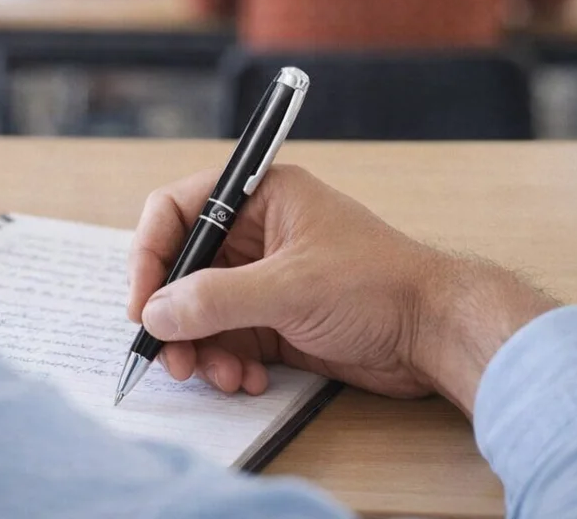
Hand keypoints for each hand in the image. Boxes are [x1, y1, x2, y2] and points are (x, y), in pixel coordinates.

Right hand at [128, 165, 557, 414]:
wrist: (436, 333)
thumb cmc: (376, 285)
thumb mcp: (289, 288)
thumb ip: (217, 300)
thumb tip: (155, 314)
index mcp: (257, 196)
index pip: (179, 210)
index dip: (151, 253)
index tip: (140, 303)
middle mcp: (254, 232)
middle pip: (185, 266)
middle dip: (173, 313)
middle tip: (169, 355)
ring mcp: (263, 276)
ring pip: (202, 308)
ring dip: (200, 346)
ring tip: (217, 376)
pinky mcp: (275, 317)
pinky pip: (228, 337)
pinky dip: (227, 361)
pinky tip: (246, 381)